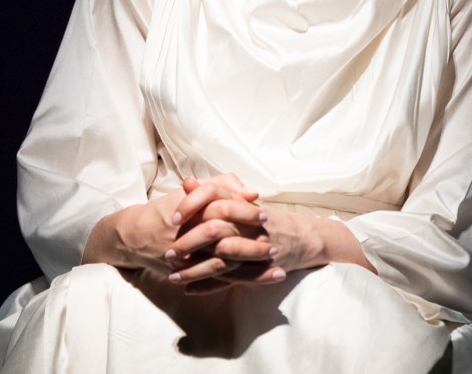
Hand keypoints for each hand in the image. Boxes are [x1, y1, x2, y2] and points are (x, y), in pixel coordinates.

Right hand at [82, 173, 264, 274]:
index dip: (246, 212)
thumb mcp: (191, 192)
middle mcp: (190, 233)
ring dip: (253, 268)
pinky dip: (238, 281)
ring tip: (277, 268)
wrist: (134, 236)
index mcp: (192, 210)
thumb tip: (250, 192)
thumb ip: (221, 185)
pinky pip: (216, 280)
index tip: (264, 214)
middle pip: (227, 239)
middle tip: (275, 245)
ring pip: (225, 263)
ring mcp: (188, 256)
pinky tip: (258, 282)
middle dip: (253, 244)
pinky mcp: (187, 272)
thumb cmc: (167, 210)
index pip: (223, 208)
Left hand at [168, 189, 375, 294]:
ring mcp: (252, 248)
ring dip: (193, 269)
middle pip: (212, 231)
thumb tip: (186, 182)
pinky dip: (208, 285)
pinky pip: (228, 279)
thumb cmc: (267, 218)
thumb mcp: (242, 200)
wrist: (305, 237)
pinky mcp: (255, 269)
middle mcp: (247, 224)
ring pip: (218, 260)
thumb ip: (215, 191)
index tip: (172, 219)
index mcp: (242, 204)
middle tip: (166, 253)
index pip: (212, 198)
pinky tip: (189, 289)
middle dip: (186, 244)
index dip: (190, 207)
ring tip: (172, 276)